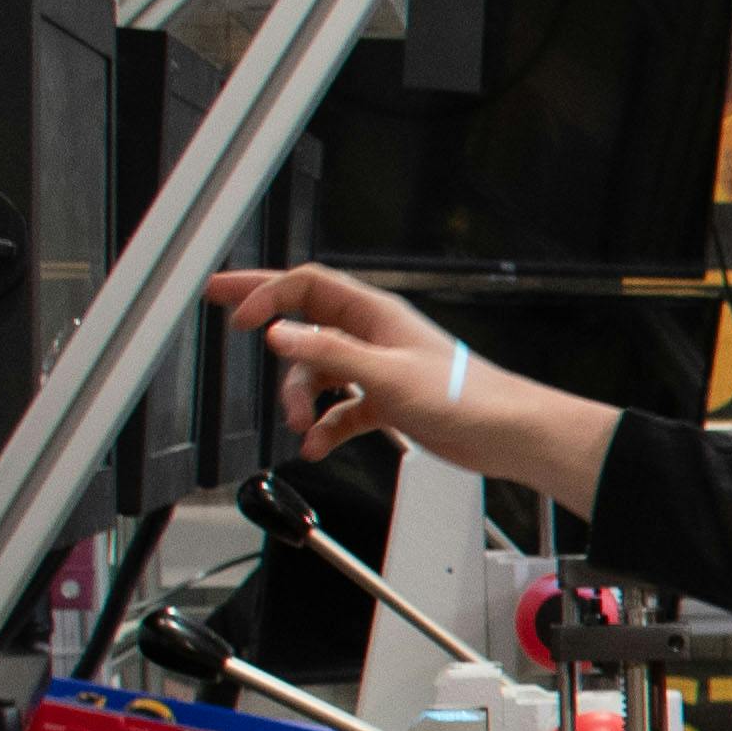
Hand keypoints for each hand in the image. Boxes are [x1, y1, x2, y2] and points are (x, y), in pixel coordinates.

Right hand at [215, 264, 620, 511]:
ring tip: (301, 424)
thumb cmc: (465, 396)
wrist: (506, 434)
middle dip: (267, 319)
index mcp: (375, 314)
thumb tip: (280, 334)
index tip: (238, 314)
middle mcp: (373, 336)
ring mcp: (378, 369)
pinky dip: (326, 426)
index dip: (268, 293)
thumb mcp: (386, 374)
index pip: (308, 286)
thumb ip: (330, 354)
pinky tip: (317, 444)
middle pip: (306, 319)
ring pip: (320, 374)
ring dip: (302, 399)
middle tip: (225, 315)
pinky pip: (341, 409)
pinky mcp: (387, 402)